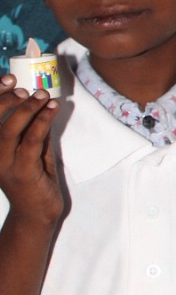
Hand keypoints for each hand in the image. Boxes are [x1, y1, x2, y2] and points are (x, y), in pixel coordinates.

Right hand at [0, 77, 63, 225]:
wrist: (37, 215)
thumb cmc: (36, 182)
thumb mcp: (34, 151)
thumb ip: (35, 131)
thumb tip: (43, 104)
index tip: (8, 78)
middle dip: (10, 99)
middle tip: (27, 87)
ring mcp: (6, 165)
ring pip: (11, 130)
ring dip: (28, 109)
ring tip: (43, 95)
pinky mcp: (22, 172)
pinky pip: (31, 141)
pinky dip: (42, 122)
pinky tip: (51, 110)